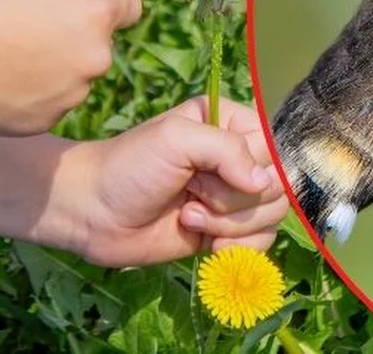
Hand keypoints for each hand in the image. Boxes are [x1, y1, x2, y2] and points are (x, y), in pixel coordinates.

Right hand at [0, 0, 140, 137]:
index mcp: (96, 14)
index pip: (130, 3)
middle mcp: (97, 58)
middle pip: (100, 37)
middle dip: (73, 25)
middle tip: (24, 17)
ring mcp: (75, 93)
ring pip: (76, 67)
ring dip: (54, 57)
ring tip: (5, 47)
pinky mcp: (50, 118)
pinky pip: (52, 95)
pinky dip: (35, 86)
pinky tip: (0, 75)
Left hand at [62, 97, 288, 266]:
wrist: (94, 213)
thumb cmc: (129, 166)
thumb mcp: (176, 139)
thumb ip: (226, 149)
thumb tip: (263, 183)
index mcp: (230, 123)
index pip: (275, 145)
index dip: (252, 166)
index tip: (211, 171)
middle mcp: (236, 158)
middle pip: (278, 185)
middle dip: (234, 199)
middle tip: (192, 193)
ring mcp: (232, 197)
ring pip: (270, 216)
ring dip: (229, 225)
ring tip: (188, 216)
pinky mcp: (225, 232)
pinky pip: (260, 243)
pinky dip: (236, 248)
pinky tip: (204, 244)